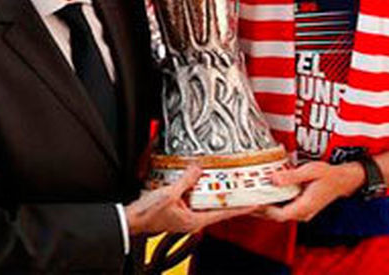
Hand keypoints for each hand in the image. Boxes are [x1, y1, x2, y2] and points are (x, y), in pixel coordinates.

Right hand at [125, 165, 257, 234]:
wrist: (132, 219)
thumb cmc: (147, 214)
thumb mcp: (168, 194)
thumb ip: (185, 180)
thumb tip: (198, 169)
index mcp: (195, 220)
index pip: (225, 212)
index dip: (242, 206)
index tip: (257, 201)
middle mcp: (194, 220)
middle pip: (218, 206)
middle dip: (231, 196)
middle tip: (245, 186)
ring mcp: (187, 215)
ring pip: (207, 202)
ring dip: (215, 192)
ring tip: (228, 181)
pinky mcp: (180, 210)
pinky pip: (195, 199)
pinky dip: (200, 190)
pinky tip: (200, 181)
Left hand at [257, 161, 363, 222]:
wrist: (343, 180)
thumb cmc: (329, 175)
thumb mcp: (311, 171)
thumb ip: (292, 176)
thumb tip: (274, 179)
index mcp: (305, 206)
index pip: (280, 214)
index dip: (264, 210)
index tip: (252, 202)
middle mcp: (302, 213)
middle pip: (276, 216)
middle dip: (259, 211)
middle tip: (243, 203)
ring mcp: (302, 212)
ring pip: (279, 214)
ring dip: (264, 208)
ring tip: (249, 200)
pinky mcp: (301, 207)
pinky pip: (283, 209)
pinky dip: (272, 205)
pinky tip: (264, 196)